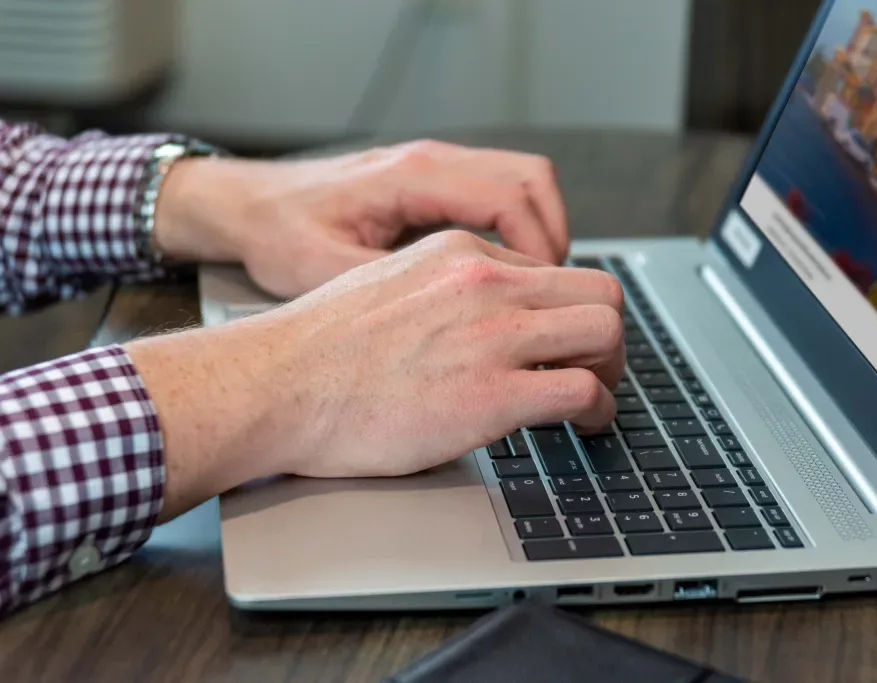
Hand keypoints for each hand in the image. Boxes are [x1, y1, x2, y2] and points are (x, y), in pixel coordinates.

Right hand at [126, 231, 622, 517]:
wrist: (275, 384)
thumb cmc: (318, 348)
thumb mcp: (390, 284)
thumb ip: (444, 292)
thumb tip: (479, 318)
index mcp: (461, 253)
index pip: (555, 271)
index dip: (568, 311)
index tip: (564, 340)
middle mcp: (486, 283)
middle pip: (599, 292)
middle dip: (608, 334)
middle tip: (598, 367)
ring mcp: (493, 334)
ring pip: (605, 332)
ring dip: (612, 370)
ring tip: (596, 398)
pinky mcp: (492, 393)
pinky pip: (584, 390)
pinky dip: (598, 410)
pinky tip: (583, 426)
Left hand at [153, 140, 568, 297]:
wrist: (246, 208)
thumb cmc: (278, 235)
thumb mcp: (330, 272)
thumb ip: (399, 290)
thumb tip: (460, 322)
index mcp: (412, 178)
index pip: (512, 198)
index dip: (543, 251)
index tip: (547, 302)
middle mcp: (430, 164)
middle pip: (533, 181)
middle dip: (558, 240)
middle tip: (558, 300)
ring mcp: (432, 169)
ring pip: (522, 184)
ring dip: (543, 236)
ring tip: (540, 294)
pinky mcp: (429, 185)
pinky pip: (497, 197)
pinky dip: (517, 233)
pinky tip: (506, 281)